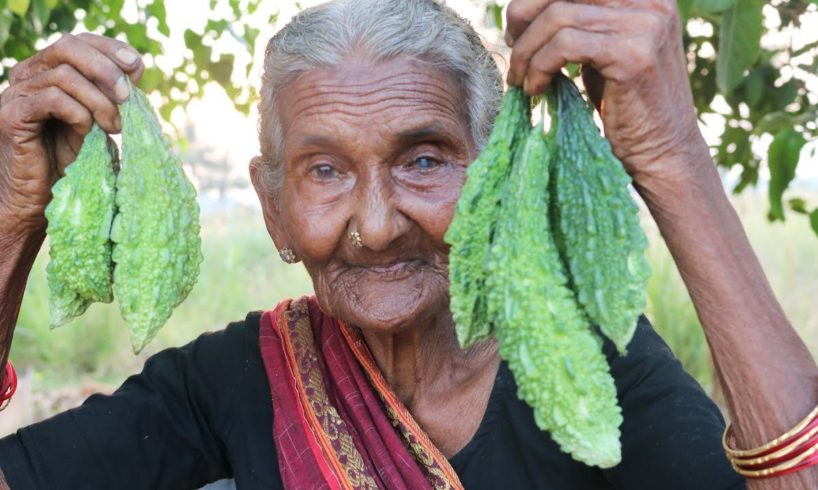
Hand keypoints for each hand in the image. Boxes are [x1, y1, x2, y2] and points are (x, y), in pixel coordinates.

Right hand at [0, 33, 142, 234]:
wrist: (40, 198)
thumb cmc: (70, 160)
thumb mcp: (97, 120)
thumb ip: (110, 94)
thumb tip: (136, 69)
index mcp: (47, 70)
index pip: (79, 40)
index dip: (110, 48)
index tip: (138, 68)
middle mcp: (27, 75)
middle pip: (68, 46)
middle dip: (107, 69)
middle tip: (128, 98)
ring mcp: (16, 93)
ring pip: (64, 74)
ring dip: (99, 100)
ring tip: (114, 126)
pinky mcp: (13, 116)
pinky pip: (52, 99)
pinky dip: (79, 112)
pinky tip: (89, 131)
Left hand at [505, 0, 706, 183]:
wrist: (662, 155)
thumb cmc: (624, 107)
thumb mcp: (601, 51)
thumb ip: (579, 23)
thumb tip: (524, 8)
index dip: (535, 1)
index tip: (517, 32)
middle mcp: (651, 0)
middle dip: (523, 17)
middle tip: (511, 51)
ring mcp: (646, 25)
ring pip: (558, 17)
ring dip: (526, 51)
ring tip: (520, 80)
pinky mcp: (633, 55)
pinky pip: (564, 46)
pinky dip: (538, 67)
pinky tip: (536, 90)